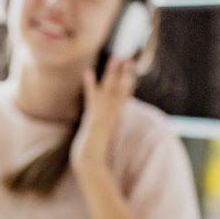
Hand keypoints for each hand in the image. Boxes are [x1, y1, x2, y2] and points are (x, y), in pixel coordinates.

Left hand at [70, 58, 137, 178]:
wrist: (91, 160)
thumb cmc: (96, 150)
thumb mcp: (102, 135)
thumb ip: (104, 126)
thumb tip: (103, 122)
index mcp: (115, 116)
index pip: (124, 95)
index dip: (127, 81)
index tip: (130, 69)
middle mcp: (112, 113)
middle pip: (120, 89)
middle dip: (124, 74)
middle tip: (128, 58)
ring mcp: (103, 113)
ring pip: (110, 89)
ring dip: (111, 74)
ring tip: (114, 58)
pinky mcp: (94, 115)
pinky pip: (93, 97)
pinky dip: (91, 85)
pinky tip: (88, 73)